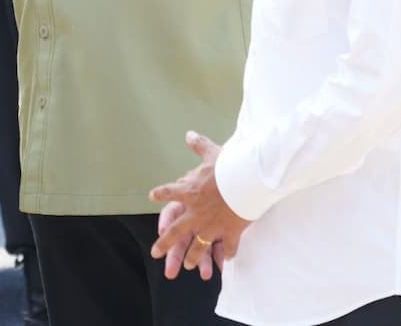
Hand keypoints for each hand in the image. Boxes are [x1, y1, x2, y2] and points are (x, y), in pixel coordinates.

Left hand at [149, 132, 251, 277]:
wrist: (248, 181)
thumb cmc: (229, 165)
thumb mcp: (211, 153)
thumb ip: (199, 146)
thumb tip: (189, 134)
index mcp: (189, 192)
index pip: (169, 192)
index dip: (161, 194)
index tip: (153, 195)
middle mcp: (196, 213)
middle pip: (175, 232)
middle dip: (164, 244)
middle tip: (155, 253)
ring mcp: (212, 226)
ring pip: (198, 246)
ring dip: (193, 256)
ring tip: (188, 266)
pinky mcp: (229, 233)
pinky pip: (226, 248)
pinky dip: (226, 254)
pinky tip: (226, 260)